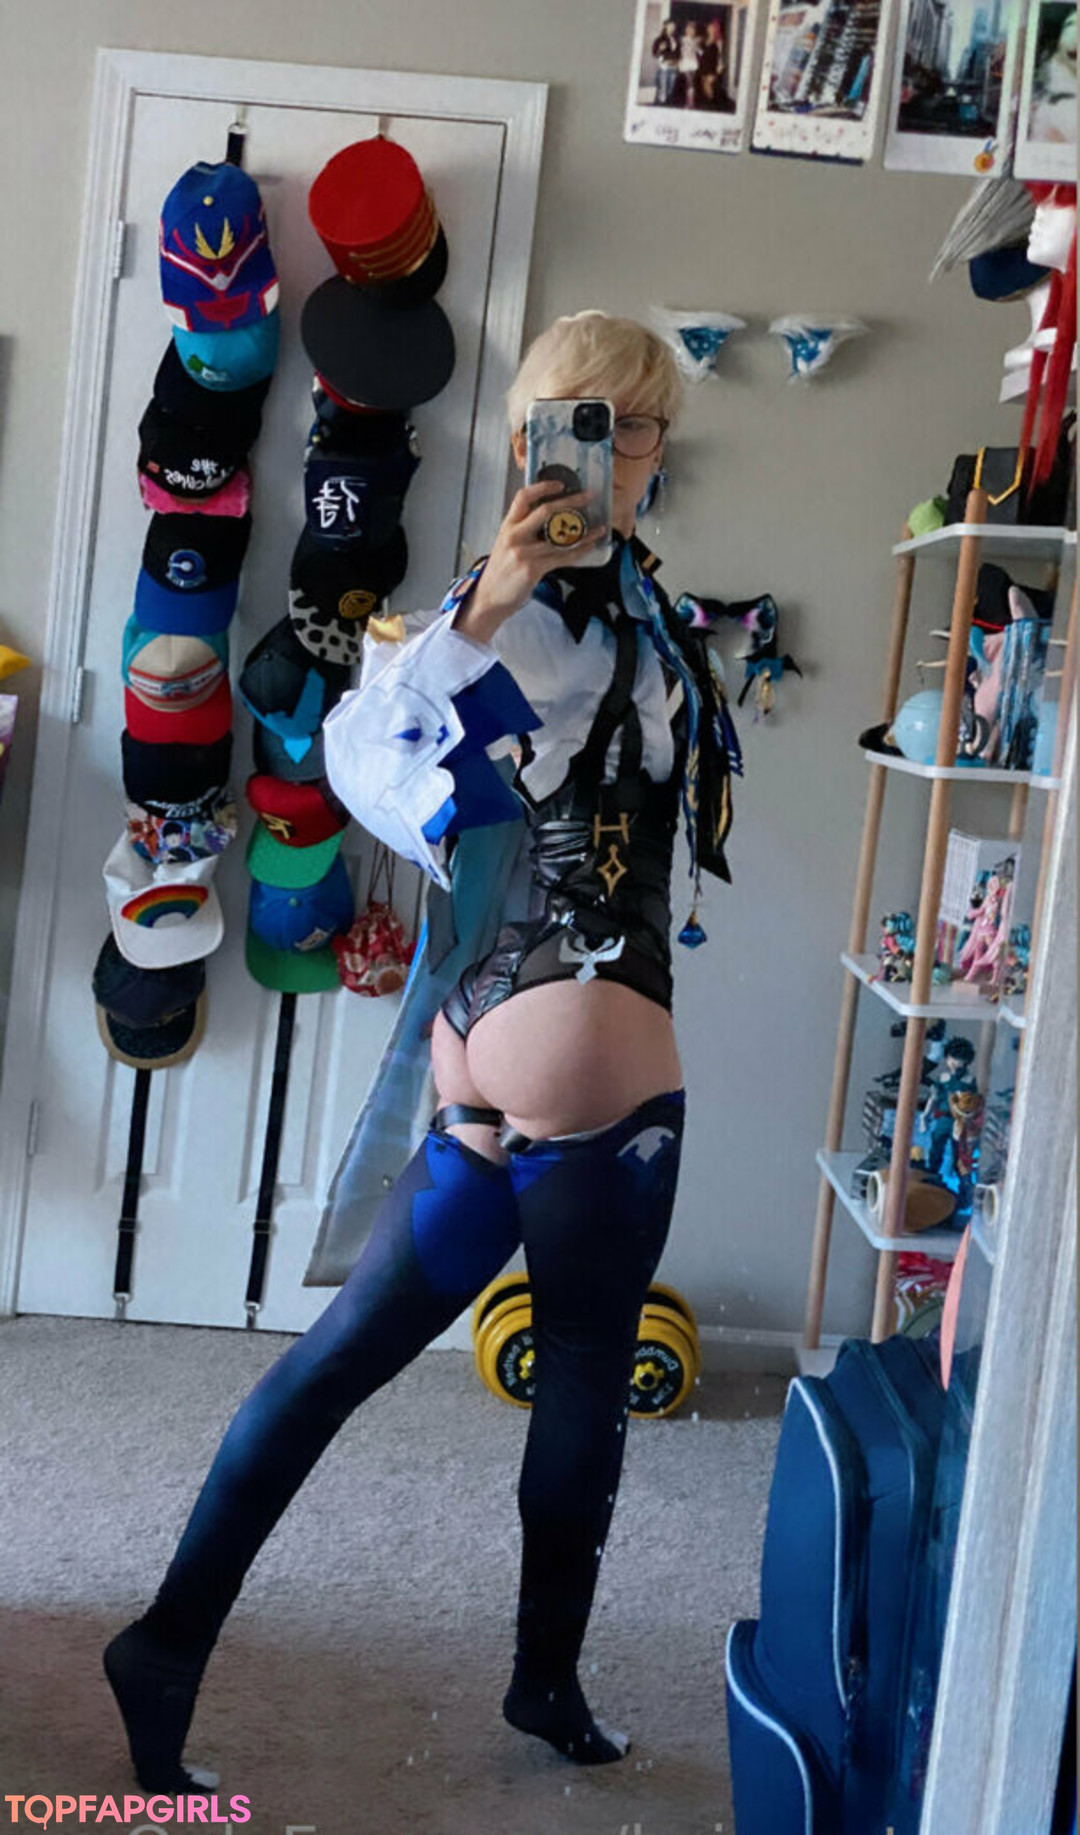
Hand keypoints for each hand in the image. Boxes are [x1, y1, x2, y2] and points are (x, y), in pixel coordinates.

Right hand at [452, 480, 605, 643]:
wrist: (489, 598)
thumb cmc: (500, 573)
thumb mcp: (506, 545)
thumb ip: (523, 531)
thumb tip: (550, 521)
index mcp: (507, 526)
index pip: (523, 497)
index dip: (543, 487)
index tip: (560, 484)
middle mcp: (515, 536)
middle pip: (546, 510)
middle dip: (571, 501)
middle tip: (588, 497)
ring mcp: (524, 552)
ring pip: (560, 536)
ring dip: (584, 532)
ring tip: (599, 528)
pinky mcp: (533, 569)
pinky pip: (563, 557)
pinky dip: (579, 551)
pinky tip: (590, 547)